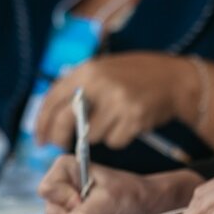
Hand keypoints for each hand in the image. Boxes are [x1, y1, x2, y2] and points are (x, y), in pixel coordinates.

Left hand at [34, 52, 199, 149]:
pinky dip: (118, 138)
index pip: (53, 98)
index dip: (42, 121)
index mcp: (88, 70)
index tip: (39, 137)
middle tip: (61, 143)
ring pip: (92, 135)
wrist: (174, 79)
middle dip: (60, 137)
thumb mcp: (103, 70)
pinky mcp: (133, 119)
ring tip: (113, 119)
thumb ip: (79, 88)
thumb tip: (52, 117)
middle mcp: (100, 85)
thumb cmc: (135, 75)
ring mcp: (118, 102)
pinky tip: (128, 123)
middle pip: (66, 121)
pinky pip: (114, 142)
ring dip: (98, 135)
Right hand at [38, 155, 201, 213]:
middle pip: (50, 211)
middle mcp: (64, 187)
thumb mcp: (110, 199)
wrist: (149, 208)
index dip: (65, 200)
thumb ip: (87, 213)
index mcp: (67, 169)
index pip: (47, 189)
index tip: (84, 201)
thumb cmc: (132, 193)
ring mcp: (69, 207)